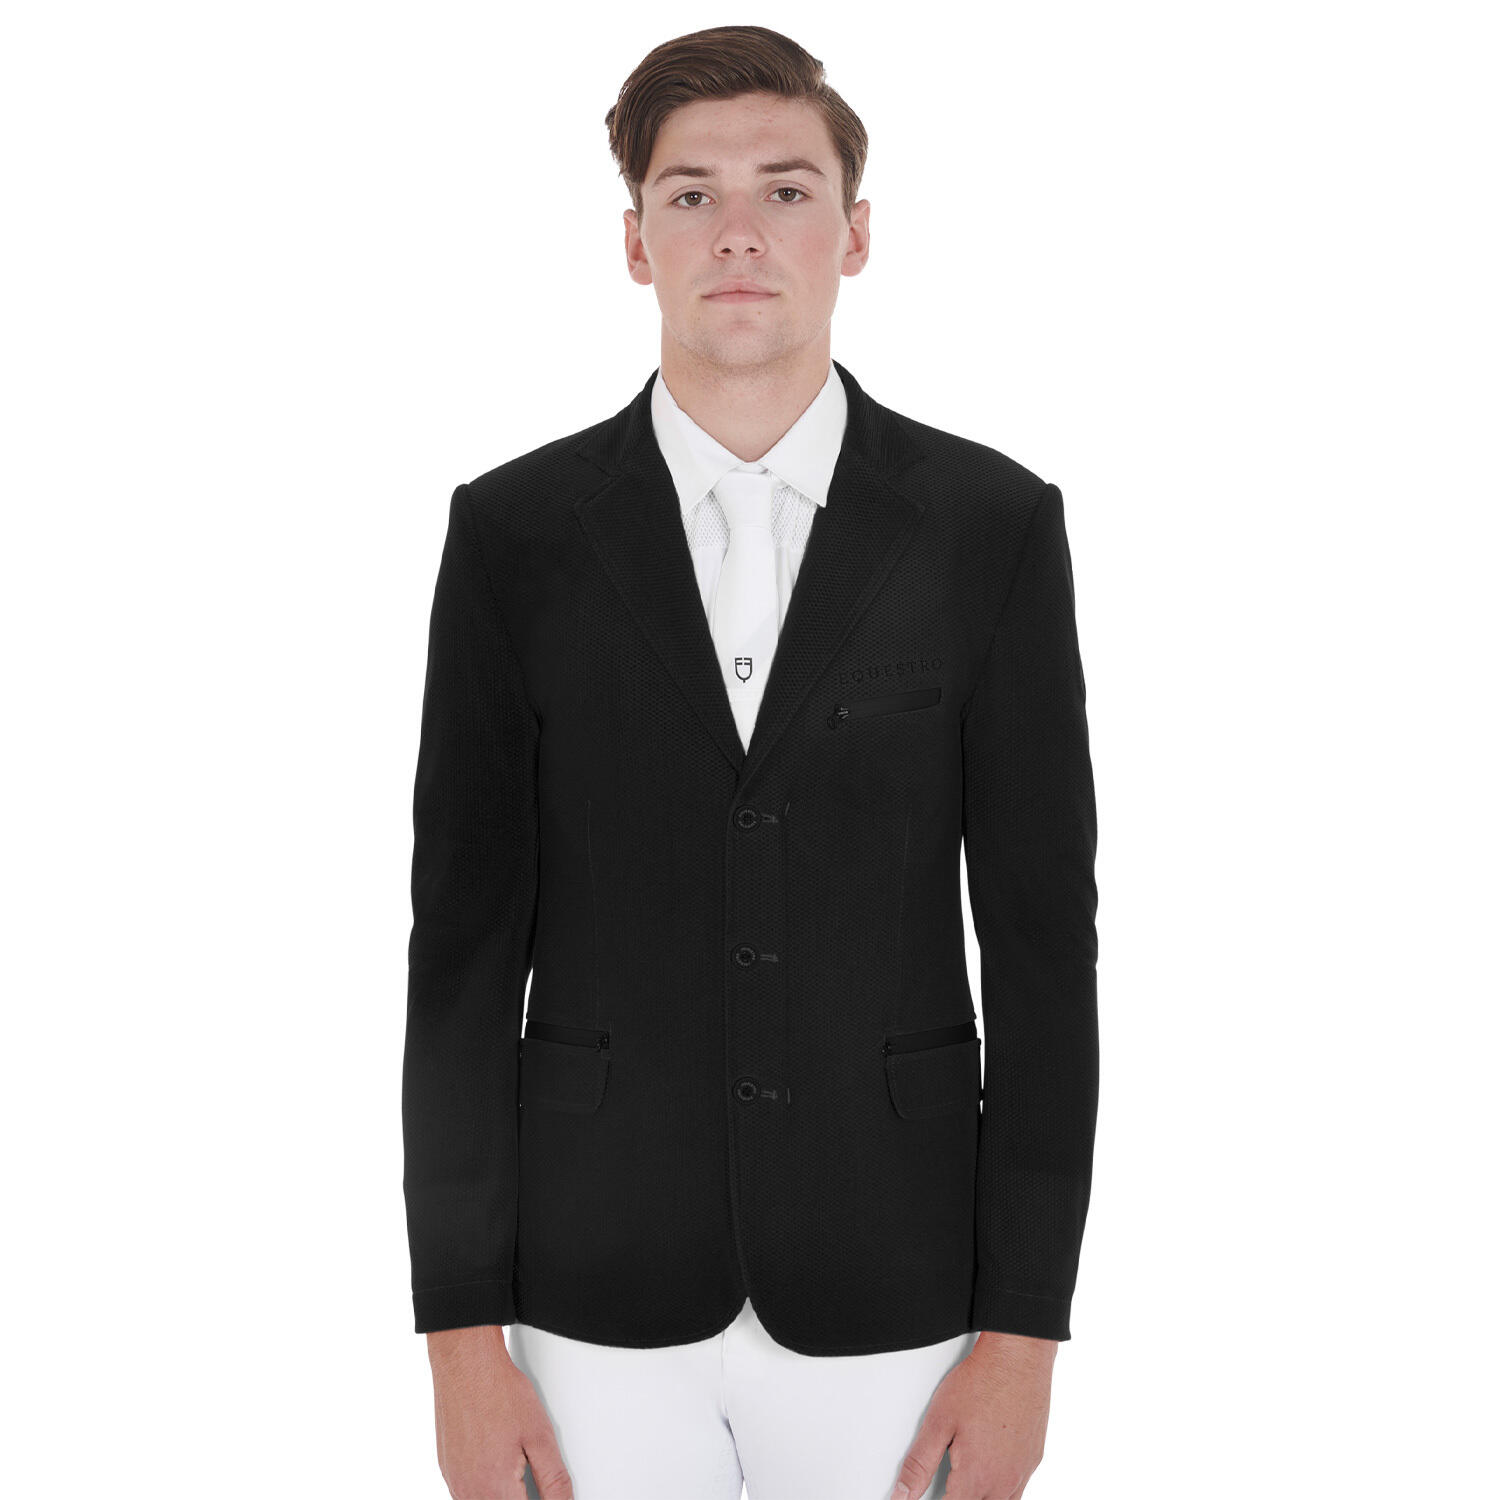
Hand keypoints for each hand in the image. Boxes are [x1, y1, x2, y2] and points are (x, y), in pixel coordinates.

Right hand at [426, 1325, 572, 1498]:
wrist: (466, 1365)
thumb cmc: (499, 1392)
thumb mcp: (540, 1436)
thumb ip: (554, 1480)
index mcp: (495, 1490)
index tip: (546, 1492)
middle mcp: (469, 1493)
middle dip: (520, 1495)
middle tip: (529, 1472)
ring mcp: (455, 1482)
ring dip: (503, 1494)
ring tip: (516, 1468)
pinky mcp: (447, 1469)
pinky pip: (466, 1494)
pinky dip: (485, 1489)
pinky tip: (498, 1467)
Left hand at [888, 1330, 1056, 1499]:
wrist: (1018, 1359)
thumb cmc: (981, 1383)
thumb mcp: (938, 1422)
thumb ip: (919, 1464)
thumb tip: (902, 1494)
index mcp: (976, 1477)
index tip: (926, 1498)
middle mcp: (1003, 1482)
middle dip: (958, 1498)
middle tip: (947, 1484)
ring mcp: (1022, 1472)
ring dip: (980, 1497)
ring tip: (963, 1481)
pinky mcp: (1033, 1459)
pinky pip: (1018, 1491)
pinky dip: (1001, 1491)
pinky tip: (989, 1472)